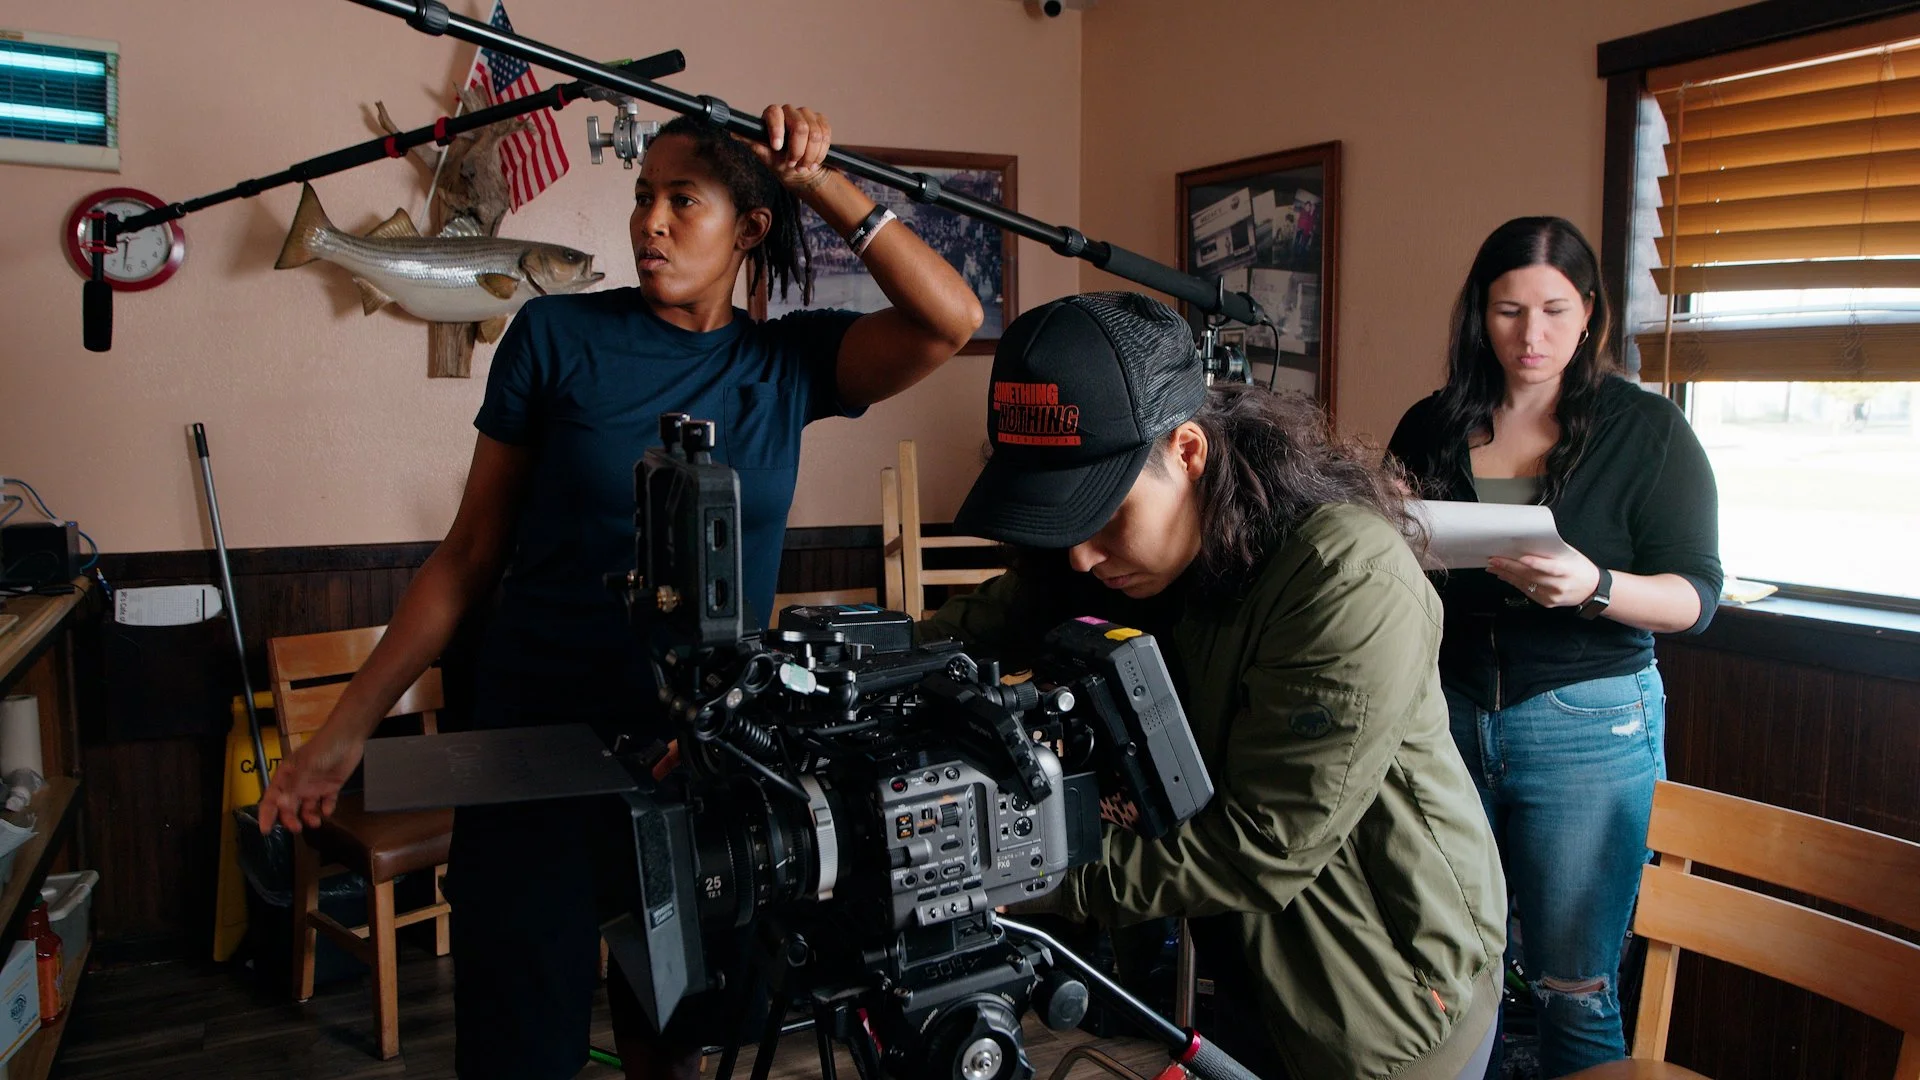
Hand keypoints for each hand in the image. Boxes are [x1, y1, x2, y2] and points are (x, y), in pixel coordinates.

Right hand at [257, 721, 365, 833]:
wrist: (348, 737)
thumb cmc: (322, 748)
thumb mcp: (306, 767)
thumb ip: (294, 787)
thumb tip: (281, 806)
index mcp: (286, 777)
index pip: (271, 798)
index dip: (267, 814)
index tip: (265, 830)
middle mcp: (298, 784)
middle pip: (288, 806)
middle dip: (290, 819)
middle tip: (297, 828)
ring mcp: (315, 786)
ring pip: (307, 808)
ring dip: (309, 817)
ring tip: (316, 822)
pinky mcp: (331, 787)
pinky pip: (326, 803)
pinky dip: (326, 808)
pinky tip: (328, 809)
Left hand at [749, 104, 833, 193]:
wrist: (799, 169)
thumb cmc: (778, 161)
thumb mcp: (764, 154)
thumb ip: (752, 142)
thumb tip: (733, 133)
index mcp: (772, 115)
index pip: (774, 113)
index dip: (777, 130)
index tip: (777, 148)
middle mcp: (789, 111)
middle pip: (801, 127)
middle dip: (799, 151)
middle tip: (794, 164)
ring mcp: (807, 115)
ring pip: (816, 133)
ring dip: (811, 155)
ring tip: (804, 166)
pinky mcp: (821, 121)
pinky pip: (827, 135)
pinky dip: (821, 153)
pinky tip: (815, 161)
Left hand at [1487, 550, 1602, 608]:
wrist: (1592, 590)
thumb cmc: (1580, 568)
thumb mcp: (1571, 556)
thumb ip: (1552, 552)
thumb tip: (1529, 543)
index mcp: (1567, 571)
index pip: (1550, 568)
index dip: (1535, 563)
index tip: (1520, 557)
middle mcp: (1559, 585)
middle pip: (1531, 576)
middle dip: (1510, 567)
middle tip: (1495, 559)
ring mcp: (1552, 596)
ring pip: (1525, 584)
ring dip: (1507, 575)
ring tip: (1494, 567)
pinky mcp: (1546, 602)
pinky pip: (1526, 591)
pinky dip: (1513, 582)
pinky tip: (1504, 576)